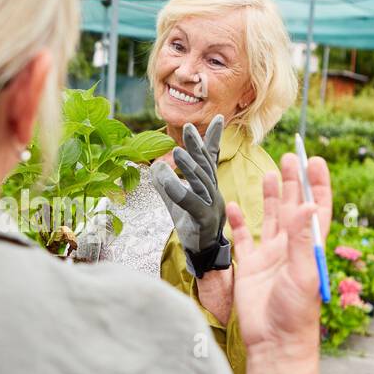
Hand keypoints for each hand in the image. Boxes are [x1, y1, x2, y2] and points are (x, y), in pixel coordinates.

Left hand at [152, 116, 228, 274]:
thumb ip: (167, 184)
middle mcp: (213, 193)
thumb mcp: (177, 201)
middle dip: (198, 146)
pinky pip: (192, 203)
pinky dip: (180, 190)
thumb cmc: (193, 226)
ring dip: (189, 166)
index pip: (212, 160)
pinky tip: (168, 179)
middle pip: (206, 166)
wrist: (202, 254)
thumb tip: (155, 166)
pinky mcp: (204, 221)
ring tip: (176, 152)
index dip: (213, 140)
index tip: (218, 118)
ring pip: (202, 183)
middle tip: (188, 128)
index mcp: (209, 187)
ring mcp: (211, 207)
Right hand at [226, 152, 331, 362]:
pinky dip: (238, 223)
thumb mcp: (303, 273)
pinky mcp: (249, 267)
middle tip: (290, 157)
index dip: (317, 185)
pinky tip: (233, 206)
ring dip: (270, 197)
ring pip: (269, 219)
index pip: (316, 209)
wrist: (274, 341)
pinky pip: (243, 240)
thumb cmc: (295, 313)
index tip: (314, 161)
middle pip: (292, 207)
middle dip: (293, 182)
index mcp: (309, 247)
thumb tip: (308, 206)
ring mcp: (270, 257)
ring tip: (269, 175)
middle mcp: (290, 248)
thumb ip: (303, 239)